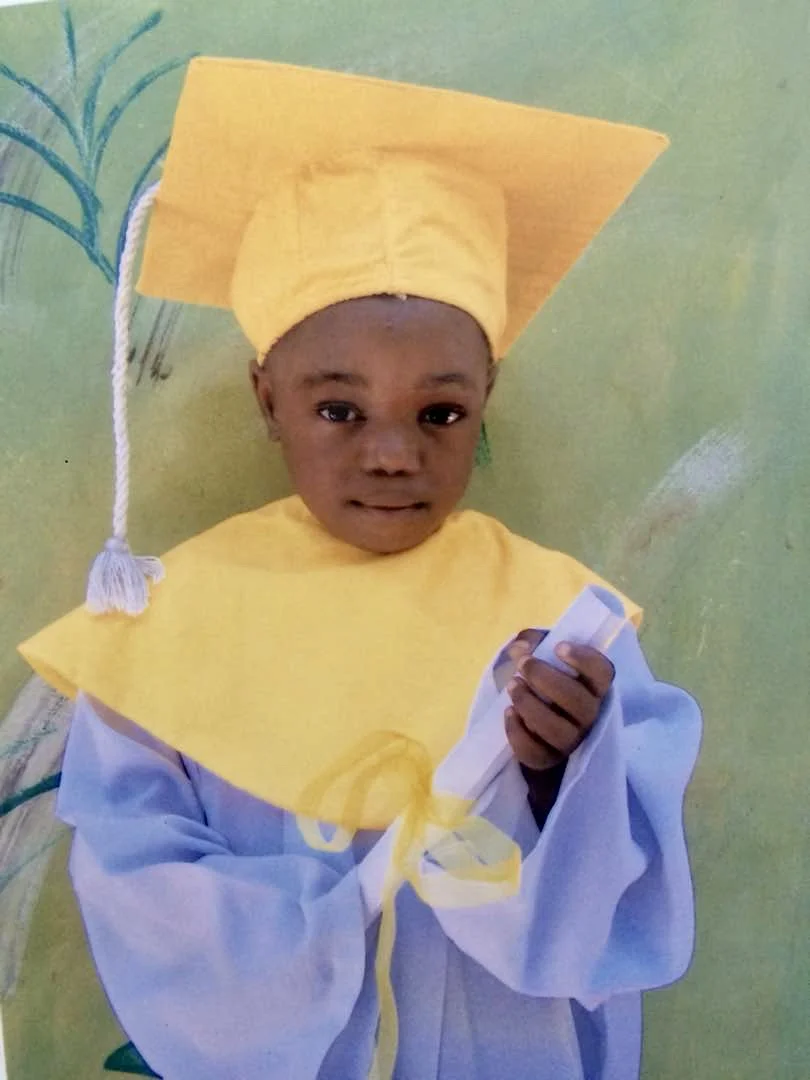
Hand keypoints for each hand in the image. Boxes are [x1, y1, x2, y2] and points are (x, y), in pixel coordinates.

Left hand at [499, 629, 615, 770]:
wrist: (531, 718)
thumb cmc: (542, 679)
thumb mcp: (539, 653)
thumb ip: (530, 641)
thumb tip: (519, 648)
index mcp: (594, 686)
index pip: (603, 673)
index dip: (584, 659)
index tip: (558, 647)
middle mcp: (589, 714)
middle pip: (578, 701)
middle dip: (545, 678)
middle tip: (523, 664)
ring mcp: (571, 740)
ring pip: (557, 730)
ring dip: (530, 704)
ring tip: (512, 686)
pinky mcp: (549, 758)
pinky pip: (535, 752)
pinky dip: (517, 732)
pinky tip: (509, 712)